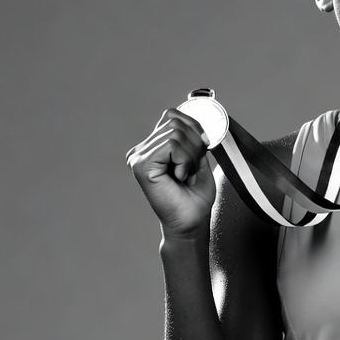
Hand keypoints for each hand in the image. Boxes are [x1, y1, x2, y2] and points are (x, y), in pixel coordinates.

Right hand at [126, 109, 215, 239]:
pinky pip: (172, 144)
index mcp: (153, 147)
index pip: (173, 116)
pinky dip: (185, 160)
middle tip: (192, 169)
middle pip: (175, 121)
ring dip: (190, 155)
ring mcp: (139, 157)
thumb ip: (194, 138)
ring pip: (176, 132)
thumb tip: (199, 120)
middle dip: (195, 143)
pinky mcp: (142, 165)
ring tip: (185, 175)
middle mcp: (142, 150)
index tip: (200, 152)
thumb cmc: (195, 198)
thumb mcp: (199, 160)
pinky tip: (180, 177)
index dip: (194, 129)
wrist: (191, 223)